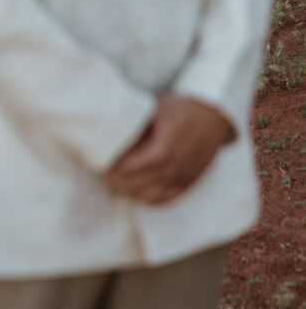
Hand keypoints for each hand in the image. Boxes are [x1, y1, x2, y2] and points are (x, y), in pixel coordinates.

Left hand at [104, 94, 233, 205]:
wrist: (213, 114)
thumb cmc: (180, 108)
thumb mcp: (153, 110)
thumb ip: (133, 126)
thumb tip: (106, 132)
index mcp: (163, 150)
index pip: (127, 169)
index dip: (109, 168)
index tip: (95, 161)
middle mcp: (174, 169)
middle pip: (135, 186)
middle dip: (114, 180)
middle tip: (100, 170)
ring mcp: (183, 179)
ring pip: (149, 198)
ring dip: (129, 191)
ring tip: (115, 179)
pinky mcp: (189, 183)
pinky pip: (166, 200)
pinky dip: (148, 199)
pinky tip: (135, 190)